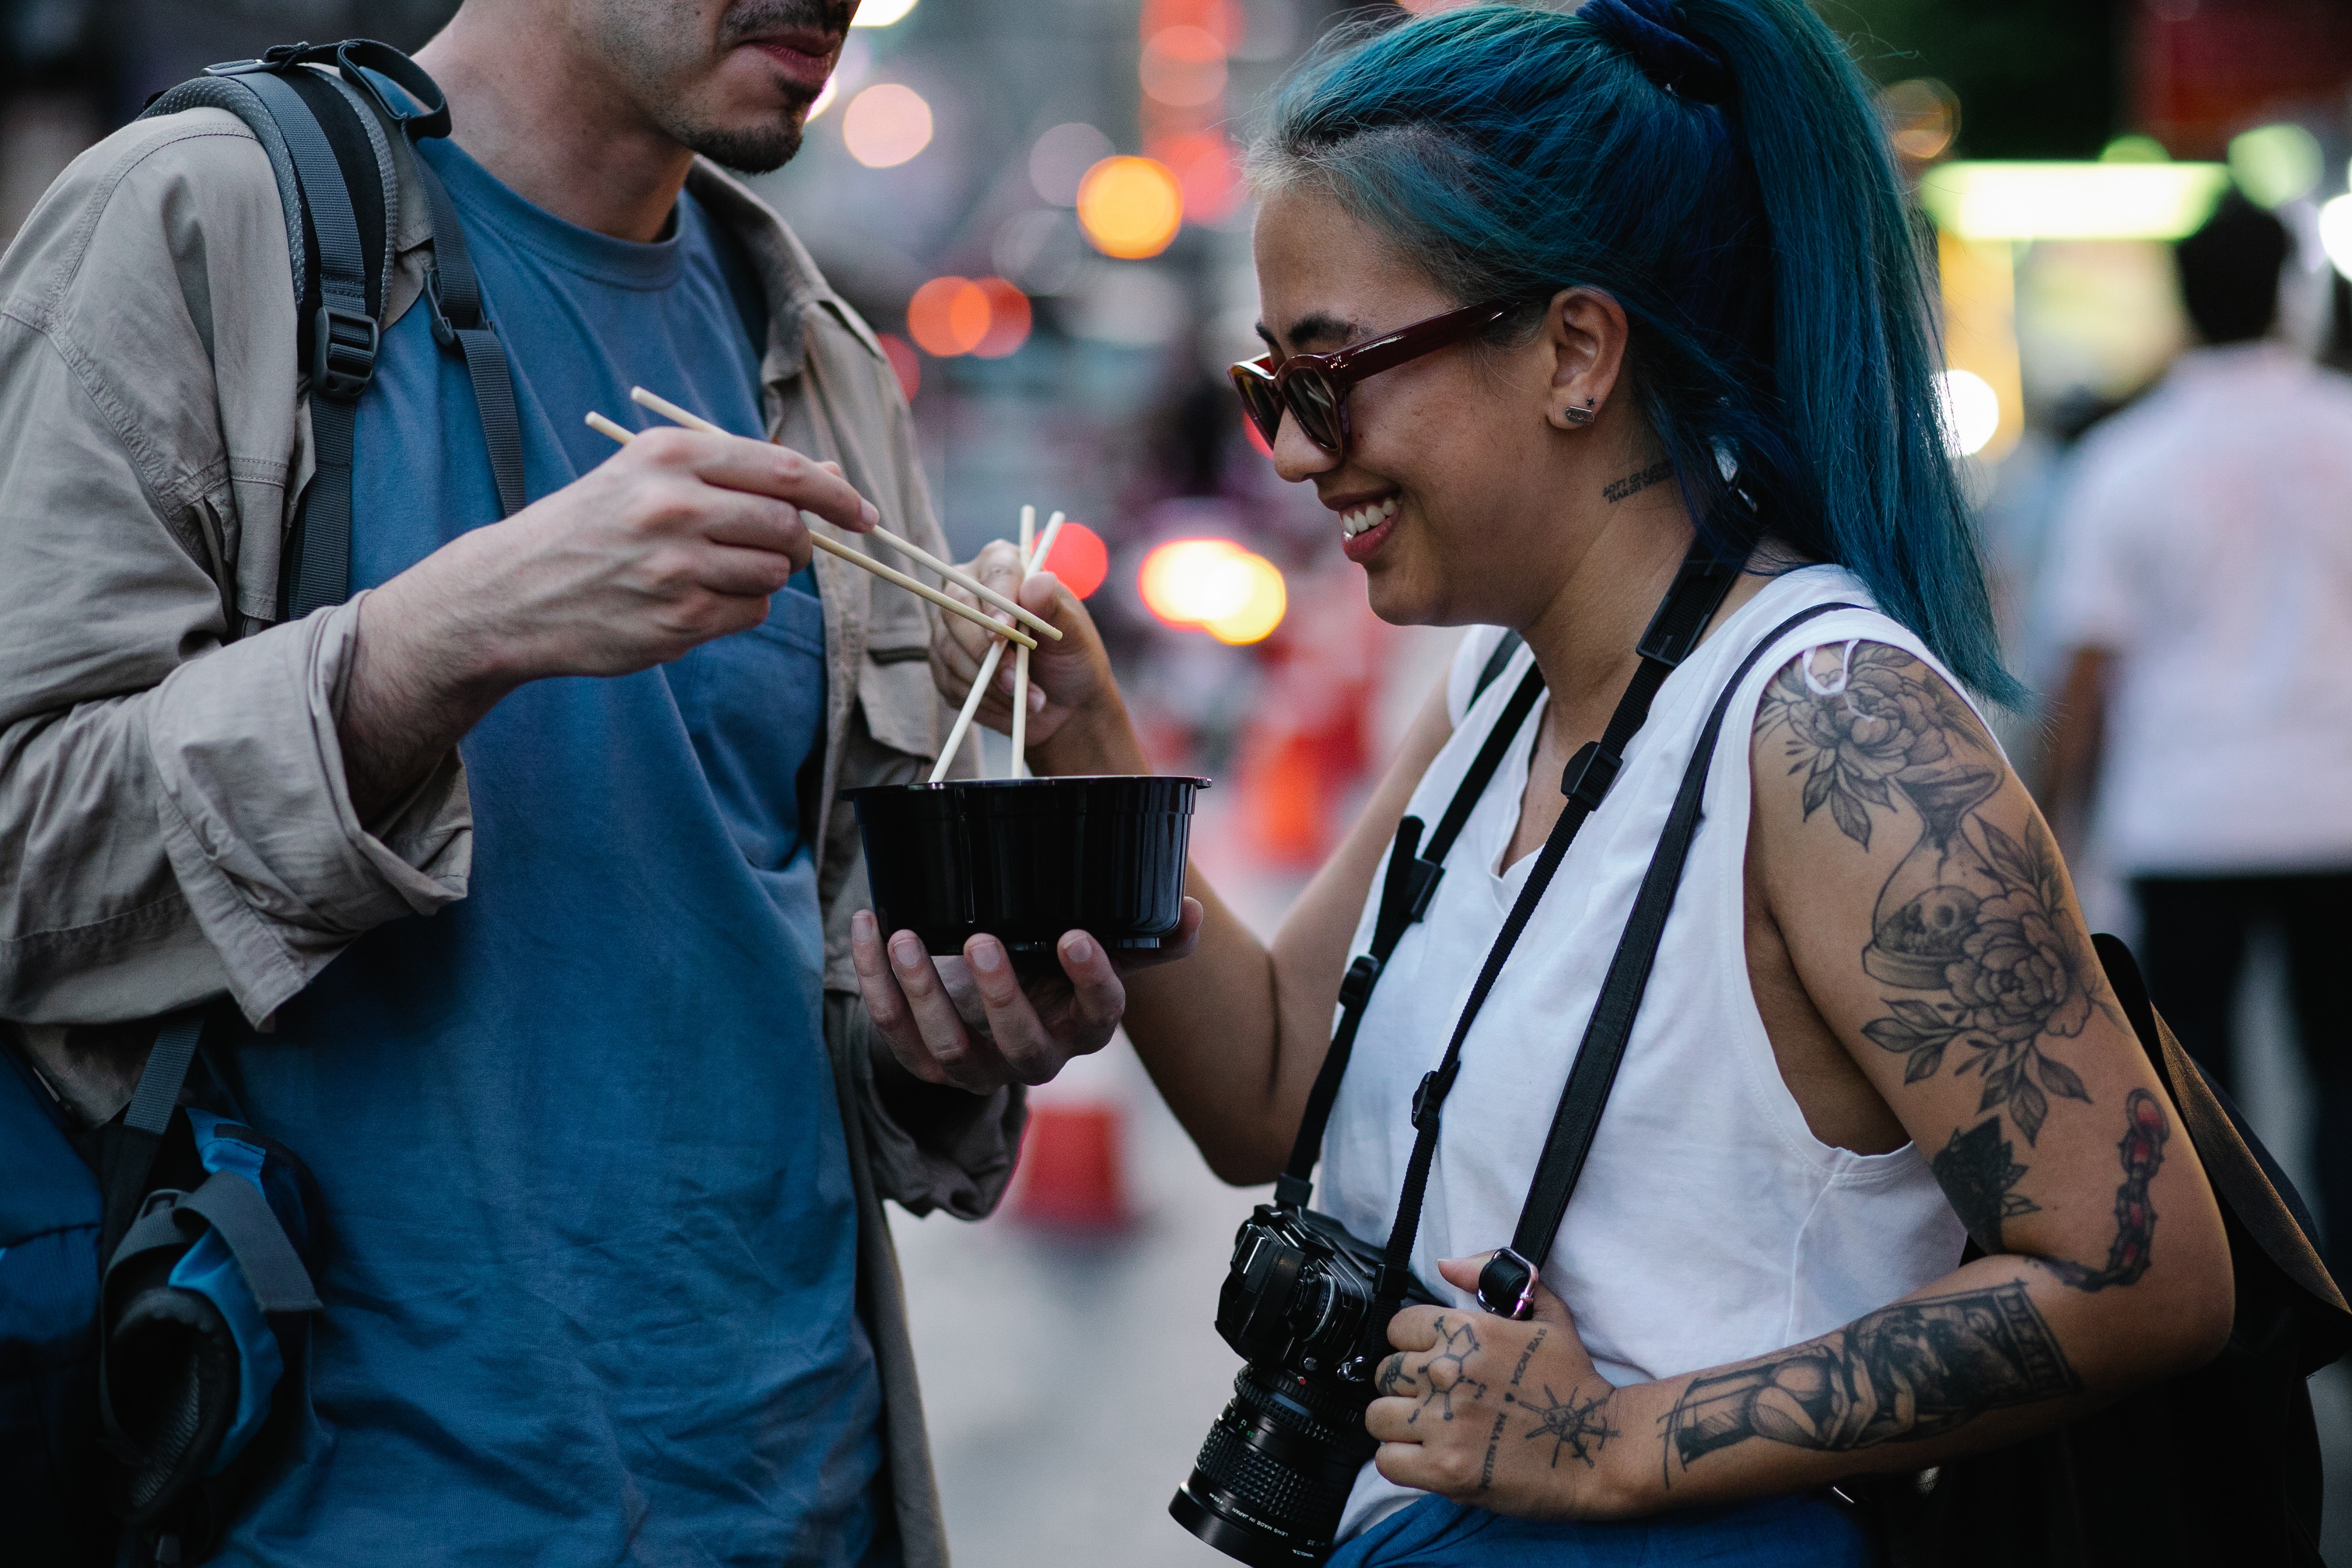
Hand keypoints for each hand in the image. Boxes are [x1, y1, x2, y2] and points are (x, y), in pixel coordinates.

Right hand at [378, 427, 876, 686]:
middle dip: (797, 542)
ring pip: (774, 574)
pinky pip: (751, 614)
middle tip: (772, 548)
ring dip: (761, 577)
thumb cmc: (594, 527)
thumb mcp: (652, 477)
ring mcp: (677, 567)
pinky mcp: (678, 620)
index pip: (784, 470)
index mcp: (669, 456)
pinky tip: (690, 600)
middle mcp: (675, 506)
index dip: (835, 493)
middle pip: (789, 527)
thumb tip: (829, 474)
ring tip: (709, 571)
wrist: (513, 592)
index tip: (864, 512)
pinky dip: (738, 610)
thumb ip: (739, 472)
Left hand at [848, 904, 1203, 1093]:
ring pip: (950, 1049)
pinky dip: (875, 983)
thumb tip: (1189, 913)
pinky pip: (894, 1035)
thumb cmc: (1048, 968)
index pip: (1102, 1013)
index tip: (1074, 935)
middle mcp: (1034, 1058)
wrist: (986, 1004)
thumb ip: (1141, 937)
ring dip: (924, 994)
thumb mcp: (1091, 953)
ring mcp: (976, 1069)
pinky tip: (869, 929)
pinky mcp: (924, 1065)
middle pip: (1023, 1044)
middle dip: (1000, 994)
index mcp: (1083, 1027)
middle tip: (982, 939)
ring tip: (906, 937)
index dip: (1091, 979)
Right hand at [931, 541, 1126, 765]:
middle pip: (955, 609)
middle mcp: (971, 588)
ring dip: (988, 683)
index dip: (996, 603)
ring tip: (1026, 699)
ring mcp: (952, 625)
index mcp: (1006, 567)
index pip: (994, 574)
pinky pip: (948, 679)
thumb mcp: (1073, 635)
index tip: (1004, 634)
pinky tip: (1007, 703)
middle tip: (1013, 681)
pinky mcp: (944, 660)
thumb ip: (1054, 608)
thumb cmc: (1071, 658)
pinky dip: (979, 699)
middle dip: (984, 652)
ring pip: (949, 649)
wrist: (1062, 702)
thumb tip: (1039, 580)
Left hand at [1366, 1255, 1648, 1519]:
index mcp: (1468, 1331)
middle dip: (1405, 1386)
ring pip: (1377, 1416)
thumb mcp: (1548, 1314)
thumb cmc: (1574, 1384)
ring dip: (1398, 1425)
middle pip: (1386, 1373)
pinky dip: (1400, 1461)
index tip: (1429, 1361)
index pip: (1398, 1328)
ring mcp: (1444, 1423)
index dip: (1411, 1345)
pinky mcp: (1445, 1470)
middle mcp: (1448, 1373)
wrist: (1600, 1448)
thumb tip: (1447, 1264)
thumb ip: (1495, 1276)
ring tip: (1427, 1430)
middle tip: (1432, 1400)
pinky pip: (1387, 1460)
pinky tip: (1425, 1458)